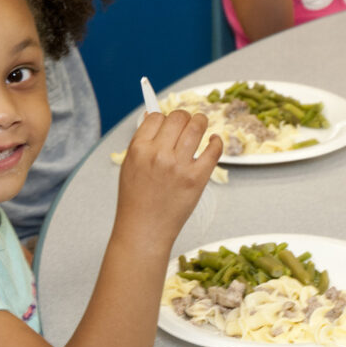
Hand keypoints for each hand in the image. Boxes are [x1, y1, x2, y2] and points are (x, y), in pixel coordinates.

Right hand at [116, 110, 222, 246]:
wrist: (144, 230)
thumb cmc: (136, 201)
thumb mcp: (130, 166)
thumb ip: (141, 142)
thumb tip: (152, 116)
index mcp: (139, 149)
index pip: (156, 116)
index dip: (164, 118)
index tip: (169, 124)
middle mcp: (158, 154)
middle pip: (178, 117)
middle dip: (184, 117)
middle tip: (188, 123)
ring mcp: (178, 166)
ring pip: (197, 126)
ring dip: (201, 122)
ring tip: (201, 125)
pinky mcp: (196, 178)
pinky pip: (213, 150)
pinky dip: (216, 142)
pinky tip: (213, 141)